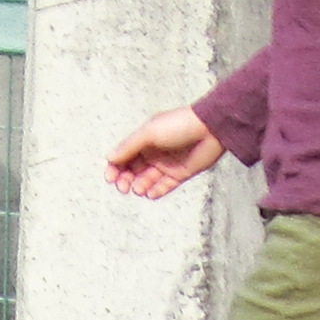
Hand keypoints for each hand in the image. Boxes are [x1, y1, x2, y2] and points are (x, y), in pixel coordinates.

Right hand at [106, 108, 222, 198]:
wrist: (210, 129)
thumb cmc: (178, 125)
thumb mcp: (148, 133)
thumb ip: (128, 146)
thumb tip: (109, 157)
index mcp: (143, 141)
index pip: (123, 157)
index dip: (114, 168)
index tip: (110, 178)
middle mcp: (153, 154)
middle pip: (132, 170)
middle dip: (125, 180)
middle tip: (123, 187)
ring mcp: (166, 165)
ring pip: (147, 180)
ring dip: (140, 186)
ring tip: (139, 189)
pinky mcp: (180, 174)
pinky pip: (165, 186)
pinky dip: (156, 191)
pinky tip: (151, 193)